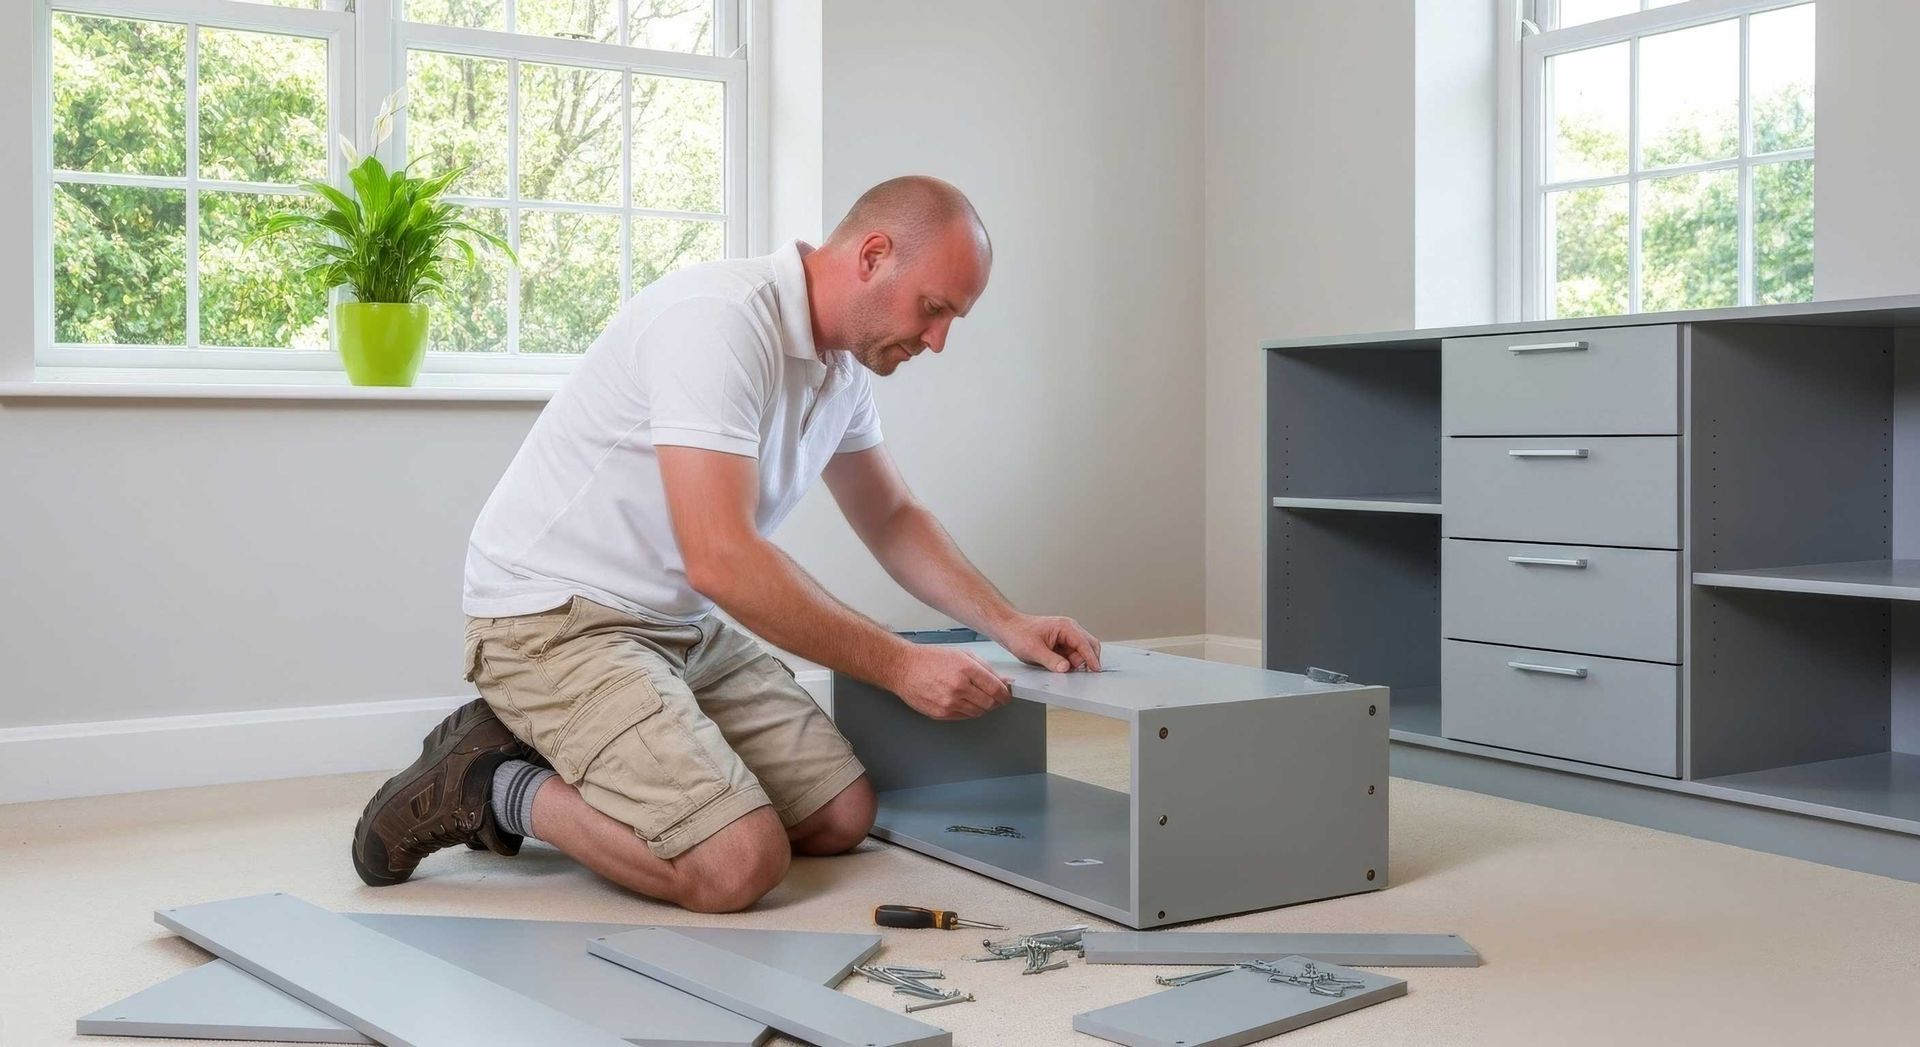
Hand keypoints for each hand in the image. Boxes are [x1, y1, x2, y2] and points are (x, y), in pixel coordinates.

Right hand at [887, 645, 1012, 720]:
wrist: (904, 668)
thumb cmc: (931, 659)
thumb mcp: (962, 654)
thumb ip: (986, 668)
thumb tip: (1004, 680)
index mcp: (966, 669)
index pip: (996, 688)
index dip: (1005, 694)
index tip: (1006, 695)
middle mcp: (958, 687)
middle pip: (989, 703)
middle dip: (995, 701)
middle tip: (994, 697)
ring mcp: (949, 702)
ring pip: (978, 712)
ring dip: (982, 707)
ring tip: (975, 697)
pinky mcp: (941, 713)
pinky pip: (964, 717)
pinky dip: (968, 711)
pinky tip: (962, 700)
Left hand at [996, 614, 1101, 672]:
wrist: (1008, 629)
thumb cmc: (1019, 633)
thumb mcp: (1034, 650)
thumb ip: (1051, 660)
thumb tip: (1066, 668)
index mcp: (1066, 627)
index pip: (1085, 644)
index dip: (1091, 658)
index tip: (1096, 670)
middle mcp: (1069, 630)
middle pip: (1089, 646)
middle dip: (1085, 661)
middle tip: (1076, 673)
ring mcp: (1066, 637)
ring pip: (1081, 653)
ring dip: (1075, 663)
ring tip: (1059, 668)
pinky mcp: (1061, 645)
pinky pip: (1072, 656)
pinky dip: (1069, 663)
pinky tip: (1058, 667)